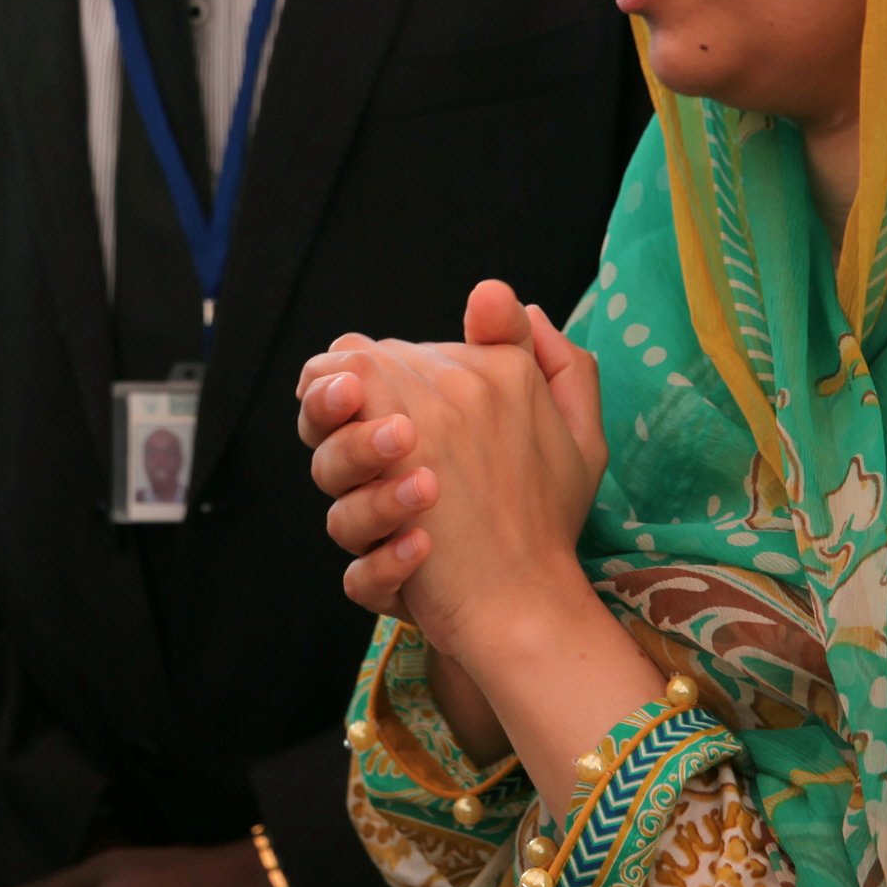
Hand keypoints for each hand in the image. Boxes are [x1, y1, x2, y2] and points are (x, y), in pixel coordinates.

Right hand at [298, 281, 604, 644]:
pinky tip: (423, 547)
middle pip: (328, 448)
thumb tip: (490, 292)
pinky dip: (386, 565)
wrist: (546, 594)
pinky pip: (360, 580)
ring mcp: (380, 537)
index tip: (357, 381)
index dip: (334, 383)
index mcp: (405, 424)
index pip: (345, 387)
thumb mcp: (558, 417)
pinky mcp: (387, 588)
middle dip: (350, 437)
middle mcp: (381, 479)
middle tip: (398, 434)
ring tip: (427, 488)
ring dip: (376, 501)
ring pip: (338, 515)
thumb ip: (520, 348)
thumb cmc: (543, 498)